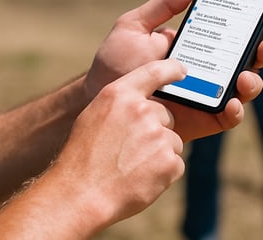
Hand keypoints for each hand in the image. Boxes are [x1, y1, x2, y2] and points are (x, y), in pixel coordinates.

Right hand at [50, 59, 188, 228]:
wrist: (81, 194)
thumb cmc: (82, 157)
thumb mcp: (94, 116)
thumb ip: (120, 105)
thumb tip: (143, 106)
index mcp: (119, 94)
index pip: (154, 71)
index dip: (171, 69)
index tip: (182, 70)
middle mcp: (141, 110)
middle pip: (165, 116)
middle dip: (155, 131)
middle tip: (130, 150)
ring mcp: (157, 136)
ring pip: (171, 142)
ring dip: (159, 154)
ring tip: (131, 166)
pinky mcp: (169, 161)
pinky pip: (176, 164)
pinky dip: (163, 174)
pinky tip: (140, 179)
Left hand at [82, 0, 262, 142]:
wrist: (97, 99)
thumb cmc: (115, 61)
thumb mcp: (135, 25)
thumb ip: (166, 4)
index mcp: (194, 45)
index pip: (228, 33)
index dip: (248, 23)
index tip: (260, 10)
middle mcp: (206, 70)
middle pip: (244, 60)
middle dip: (260, 52)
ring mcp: (206, 96)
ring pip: (242, 89)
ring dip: (252, 82)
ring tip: (245, 77)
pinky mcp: (201, 121)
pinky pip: (226, 117)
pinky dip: (234, 110)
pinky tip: (231, 102)